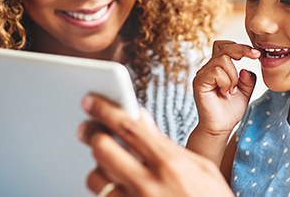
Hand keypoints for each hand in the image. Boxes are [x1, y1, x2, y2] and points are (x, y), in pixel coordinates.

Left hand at [79, 94, 233, 196]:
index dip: (105, 110)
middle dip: (93, 136)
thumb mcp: (202, 169)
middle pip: (103, 149)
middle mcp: (149, 184)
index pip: (129, 127)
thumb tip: (142, 121)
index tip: (91, 102)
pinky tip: (119, 186)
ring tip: (111, 166)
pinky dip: (107, 190)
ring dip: (99, 168)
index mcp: (171, 164)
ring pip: (96, 178)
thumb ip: (168, 144)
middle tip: (88, 130)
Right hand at [193, 40, 259, 134]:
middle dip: (242, 51)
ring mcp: (202, 74)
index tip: (256, 54)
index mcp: (217, 67)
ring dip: (233, 76)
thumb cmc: (230, 110)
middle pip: (224, 47)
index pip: (225, 46)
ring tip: (232, 90)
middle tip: (255, 57)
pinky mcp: (199, 82)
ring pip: (223, 60)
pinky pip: (216, 72)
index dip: (240, 46)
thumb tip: (245, 69)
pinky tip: (226, 92)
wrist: (221, 127)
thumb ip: (248, 79)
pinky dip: (226, 81)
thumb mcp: (246, 91)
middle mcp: (208, 68)